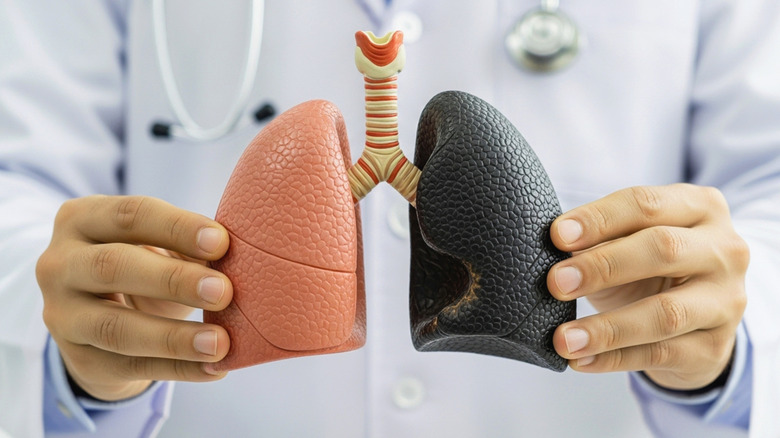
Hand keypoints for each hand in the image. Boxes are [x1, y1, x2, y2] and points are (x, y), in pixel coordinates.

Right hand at [36, 195, 232, 400]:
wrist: (99, 317)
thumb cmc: (142, 263)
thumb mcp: (155, 245)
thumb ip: (186, 245)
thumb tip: (235, 256)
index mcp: (82, 219)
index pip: (129, 215)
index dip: (177, 227)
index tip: (222, 242)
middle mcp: (59, 264)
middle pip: (113, 266)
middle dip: (173, 280)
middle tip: (223, 291)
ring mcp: (62, 315)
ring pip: (115, 327)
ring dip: (173, 337)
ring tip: (220, 342)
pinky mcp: (78, 358)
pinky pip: (131, 367)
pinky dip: (178, 369)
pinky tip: (215, 368)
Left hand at [547, 184, 748, 389]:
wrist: (693, 323)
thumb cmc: (649, 268)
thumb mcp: (628, 243)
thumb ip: (600, 238)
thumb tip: (555, 244)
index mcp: (700, 207)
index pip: (645, 205)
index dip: (599, 219)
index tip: (557, 236)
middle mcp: (725, 250)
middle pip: (662, 249)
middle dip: (603, 266)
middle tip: (556, 283)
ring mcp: (726, 302)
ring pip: (665, 313)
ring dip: (607, 328)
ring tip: (564, 338)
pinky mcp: (715, 348)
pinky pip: (659, 355)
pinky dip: (613, 358)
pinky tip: (581, 360)